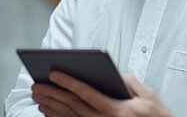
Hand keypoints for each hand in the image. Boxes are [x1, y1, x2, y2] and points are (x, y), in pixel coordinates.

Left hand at [31, 72, 171, 116]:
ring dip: (51, 107)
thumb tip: (114, 74)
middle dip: (53, 95)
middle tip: (36, 85)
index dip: (68, 83)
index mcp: (117, 111)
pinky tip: (48, 111)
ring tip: (38, 96)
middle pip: (73, 107)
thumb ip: (129, 82)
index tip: (54, 73)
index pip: (87, 94)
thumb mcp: (149, 96)